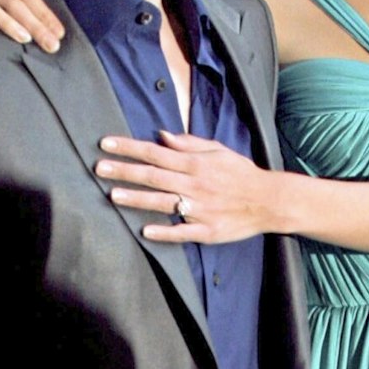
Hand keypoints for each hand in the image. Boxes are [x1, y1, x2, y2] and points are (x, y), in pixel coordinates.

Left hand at [96, 132, 277, 244]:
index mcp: (195, 164)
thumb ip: (189, 143)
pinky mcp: (207, 230)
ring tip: (113, 195)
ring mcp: (200, 209)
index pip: (155, 153)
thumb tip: (161, 136)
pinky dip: (164, 232)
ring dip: (137, 199)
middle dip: (125, 171)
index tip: (106, 145)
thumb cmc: (241, 173)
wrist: (269, 200)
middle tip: (99, 168)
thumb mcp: (217, 150)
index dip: (129, 148)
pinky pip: (182, 232)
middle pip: (153, 176)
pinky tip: (145, 231)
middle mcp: (194, 185)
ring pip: (163, 203)